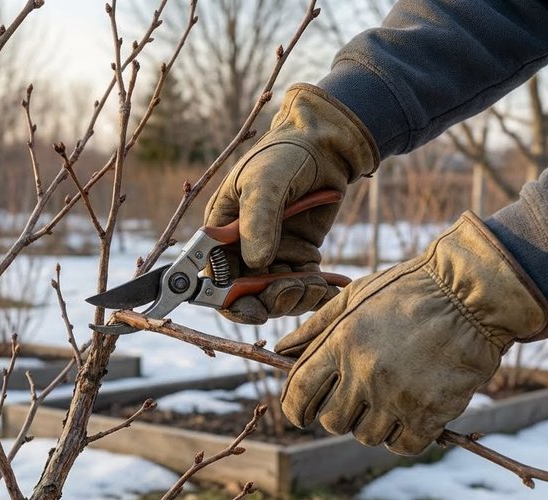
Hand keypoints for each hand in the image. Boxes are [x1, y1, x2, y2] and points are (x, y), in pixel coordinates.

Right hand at [204, 84, 377, 323]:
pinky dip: (316, 292)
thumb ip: (257, 223)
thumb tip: (255, 264)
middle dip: (268, 300)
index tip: (252, 306)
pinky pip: (302, 285)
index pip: (215, 276)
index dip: (228, 298)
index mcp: (221, 231)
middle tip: (293, 290)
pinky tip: (332, 289)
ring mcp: (271, 253)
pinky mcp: (299, 255)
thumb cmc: (284, 155)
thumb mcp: (265, 183)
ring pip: (276, 294)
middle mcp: (242, 247)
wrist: (326, 145)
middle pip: (246, 293)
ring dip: (295, 297)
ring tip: (316, 285)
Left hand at [275, 213, 547, 454]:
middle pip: (331, 421)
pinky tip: (408, 417)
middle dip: (337, 413)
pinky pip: (402, 446)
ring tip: (385, 401)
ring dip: (370, 425)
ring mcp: (398, 396)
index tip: (300, 412)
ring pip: (365, 436)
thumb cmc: (409, 289)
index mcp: (340, 344)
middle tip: (353, 399)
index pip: (299, 394)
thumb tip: (280, 350)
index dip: (294, 409)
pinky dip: (402, 438)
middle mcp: (364, 374)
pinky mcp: (431, 412)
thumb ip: (314, 327)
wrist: (472, 294)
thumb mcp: (354, 297)